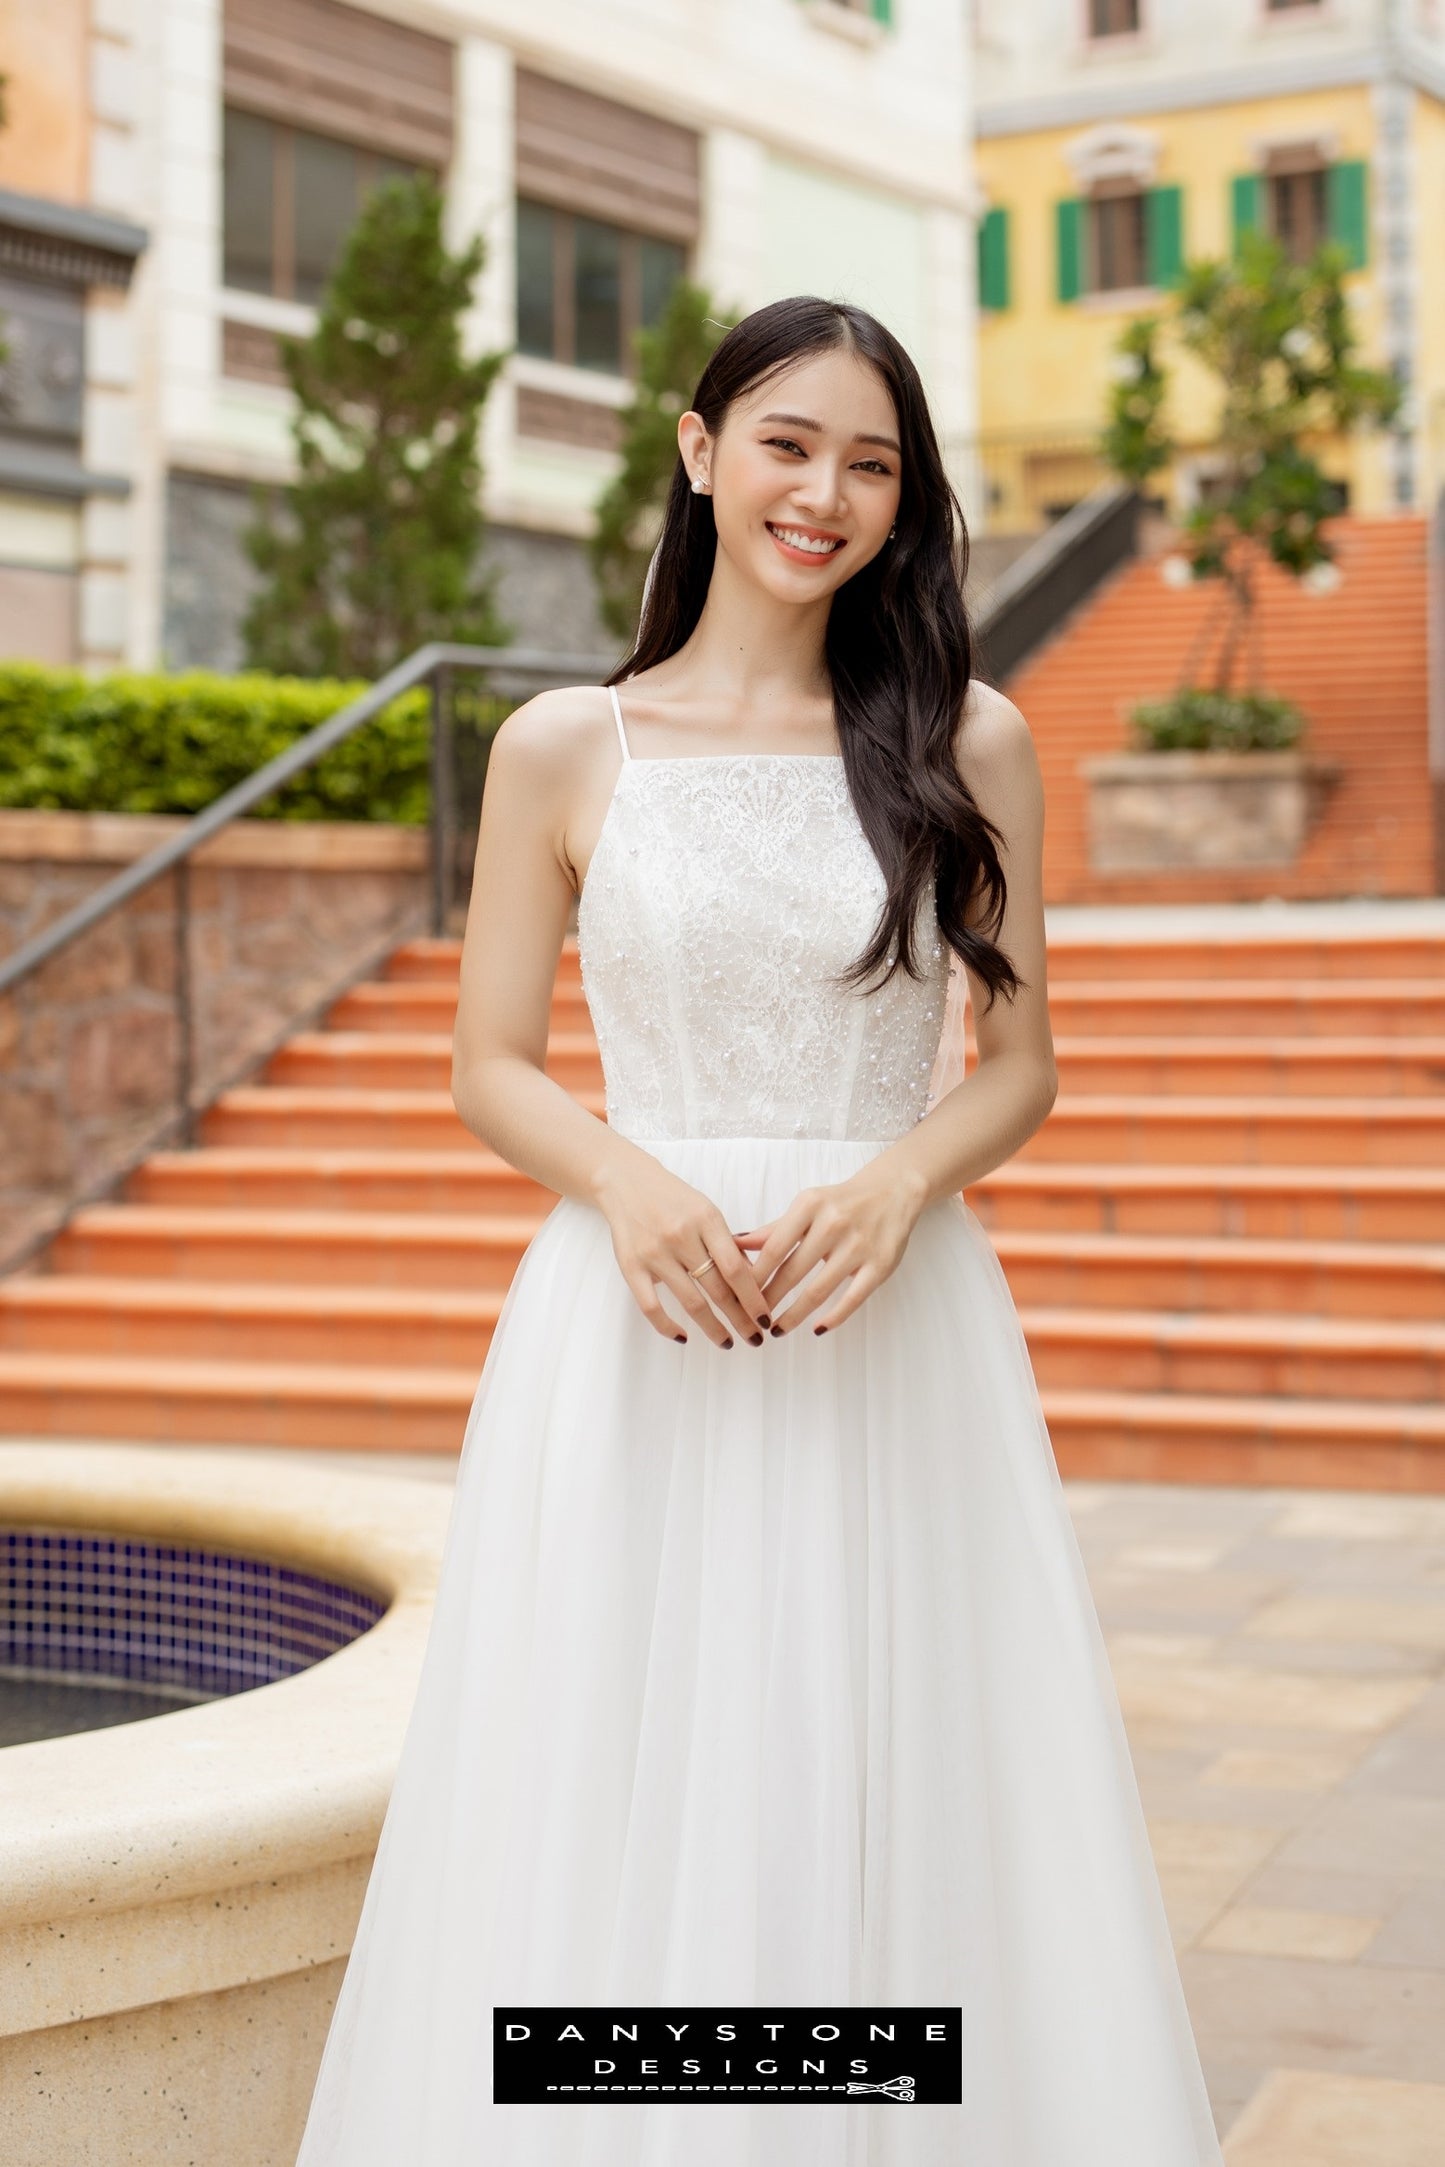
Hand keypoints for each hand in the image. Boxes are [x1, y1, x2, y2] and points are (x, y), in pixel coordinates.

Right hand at [597, 1154, 770, 1347]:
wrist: (626, 1182)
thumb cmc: (674, 1200)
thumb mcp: (707, 1212)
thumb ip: (728, 1244)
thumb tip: (754, 1283)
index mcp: (706, 1219)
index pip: (736, 1268)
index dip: (753, 1298)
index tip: (766, 1317)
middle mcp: (680, 1236)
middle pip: (717, 1288)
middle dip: (741, 1318)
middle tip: (755, 1338)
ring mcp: (654, 1253)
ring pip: (690, 1301)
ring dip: (713, 1328)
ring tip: (728, 1342)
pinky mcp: (631, 1266)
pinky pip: (651, 1306)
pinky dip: (668, 1327)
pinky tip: (684, 1337)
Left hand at [734, 1166, 927, 1336]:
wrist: (893, 1191)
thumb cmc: (841, 1202)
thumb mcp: (807, 1206)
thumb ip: (773, 1229)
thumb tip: (735, 1243)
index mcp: (809, 1206)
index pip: (773, 1249)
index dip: (753, 1278)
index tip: (738, 1297)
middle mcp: (833, 1224)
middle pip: (791, 1271)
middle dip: (768, 1300)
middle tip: (753, 1320)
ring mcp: (858, 1245)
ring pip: (818, 1290)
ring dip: (794, 1315)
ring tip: (777, 1329)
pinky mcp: (880, 1265)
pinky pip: (852, 1298)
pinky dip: (833, 1317)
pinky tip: (817, 1328)